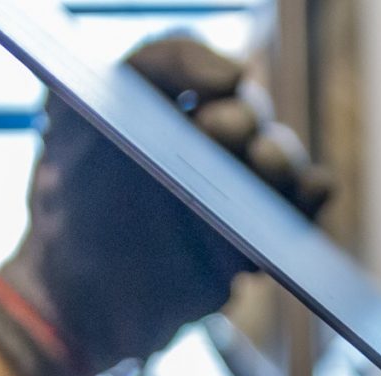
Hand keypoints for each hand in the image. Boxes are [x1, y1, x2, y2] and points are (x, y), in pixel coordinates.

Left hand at [0, 34, 333, 375]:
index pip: (195, 68)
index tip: (212, 88)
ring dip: (281, 158)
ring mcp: (233, 194)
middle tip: (220, 133)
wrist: (75, 301)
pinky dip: (313, 196)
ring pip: (281, 159)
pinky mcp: (255, 241)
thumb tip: (235, 75)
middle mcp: (202, 142)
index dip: (206, 70)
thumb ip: (134, 75)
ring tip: (263, 166)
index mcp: (157, 104)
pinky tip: (310, 191)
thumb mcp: (74, 119)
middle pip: (247, 112)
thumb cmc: (66, 209)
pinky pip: (301, 211)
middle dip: (244, 119)